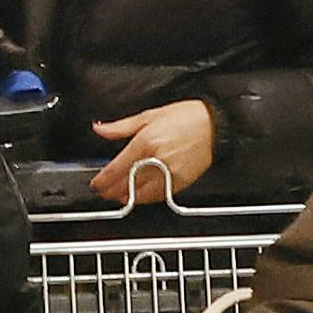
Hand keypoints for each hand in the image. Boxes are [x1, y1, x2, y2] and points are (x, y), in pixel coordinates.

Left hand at [91, 100, 219, 202]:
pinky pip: (160, 195)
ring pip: (143, 193)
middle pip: (127, 183)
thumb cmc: (187, 117)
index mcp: (146, 142)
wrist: (216, 124)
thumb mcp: (149, 115)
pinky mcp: (182, 181)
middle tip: (104, 193)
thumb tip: (100, 129)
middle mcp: (157, 159)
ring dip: (128, 197)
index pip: (117, 167)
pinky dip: (147, 198)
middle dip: (112, 191)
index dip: (103, 179)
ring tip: (120, 196)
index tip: (97, 183)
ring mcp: (170, 173)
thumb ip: (121, 126)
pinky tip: (141, 196)